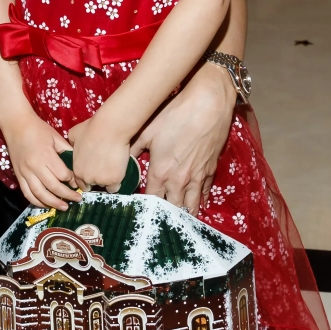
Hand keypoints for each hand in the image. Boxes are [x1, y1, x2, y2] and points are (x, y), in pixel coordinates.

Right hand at [2, 109, 82, 209]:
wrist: (16, 125)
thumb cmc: (38, 129)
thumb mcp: (56, 137)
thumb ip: (67, 151)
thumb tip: (77, 165)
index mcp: (46, 155)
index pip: (62, 174)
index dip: (72, 180)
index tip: (78, 182)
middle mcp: (35, 166)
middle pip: (53, 187)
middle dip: (67, 195)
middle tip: (77, 199)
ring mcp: (25, 172)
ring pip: (39, 194)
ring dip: (52, 203)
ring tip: (64, 207)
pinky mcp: (18, 176)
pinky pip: (27, 193)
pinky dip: (36, 202)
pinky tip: (46, 205)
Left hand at [67, 115, 130, 193]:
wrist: (110, 128)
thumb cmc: (91, 129)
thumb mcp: (73, 135)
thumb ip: (72, 144)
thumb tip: (74, 145)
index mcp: (77, 170)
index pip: (80, 182)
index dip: (86, 178)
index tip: (93, 172)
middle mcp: (87, 178)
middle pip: (92, 185)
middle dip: (96, 179)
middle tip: (102, 168)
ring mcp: (101, 180)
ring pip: (104, 186)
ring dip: (107, 179)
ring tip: (111, 167)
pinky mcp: (114, 180)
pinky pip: (115, 188)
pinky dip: (116, 182)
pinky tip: (117, 173)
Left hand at [130, 62, 234, 213]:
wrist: (207, 105)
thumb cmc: (174, 115)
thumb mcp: (146, 130)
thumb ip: (132, 149)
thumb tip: (120, 159)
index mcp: (160, 172)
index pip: (151, 199)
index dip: (146, 208)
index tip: (142, 214)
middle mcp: (179, 180)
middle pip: (172, 206)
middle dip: (166, 216)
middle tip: (161, 224)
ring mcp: (197, 176)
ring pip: (191, 203)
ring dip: (186, 213)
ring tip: (181, 224)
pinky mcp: (210, 169)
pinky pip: (205, 191)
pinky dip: (201, 200)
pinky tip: (200, 206)